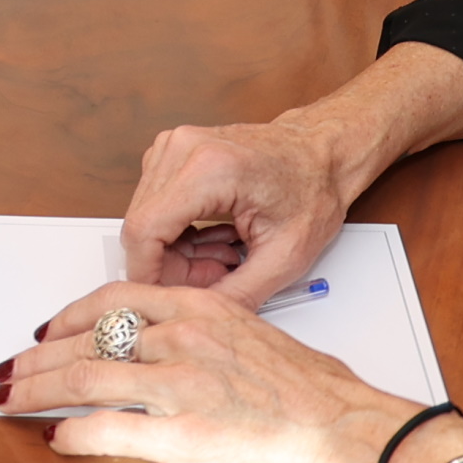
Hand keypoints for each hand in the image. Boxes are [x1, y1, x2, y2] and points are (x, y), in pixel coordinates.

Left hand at [0, 281, 445, 462]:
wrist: (350, 433)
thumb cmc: (317, 394)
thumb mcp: (253, 338)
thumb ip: (203, 339)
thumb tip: (165, 354)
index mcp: (201, 308)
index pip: (113, 299)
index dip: (67, 316)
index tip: (45, 330)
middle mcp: (183, 337)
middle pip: (85, 340)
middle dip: (36, 358)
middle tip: (9, 370)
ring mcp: (178, 386)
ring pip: (82, 379)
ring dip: (36, 391)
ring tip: (12, 401)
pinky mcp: (180, 435)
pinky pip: (105, 431)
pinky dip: (72, 435)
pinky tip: (58, 440)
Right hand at [120, 46, 462, 298]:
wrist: (322, 154)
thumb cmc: (312, 190)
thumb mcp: (284, 257)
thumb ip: (236, 294)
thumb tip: (195, 316)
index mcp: (209, 168)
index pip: (143, 230)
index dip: (148, 274)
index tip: (164, 298)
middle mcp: (183, 148)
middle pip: (140, 226)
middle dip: (169, 266)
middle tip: (215, 279)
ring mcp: (173, 146)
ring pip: (144, 218)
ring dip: (175, 250)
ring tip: (223, 257)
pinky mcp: (171, 152)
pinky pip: (154, 205)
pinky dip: (177, 231)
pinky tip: (213, 238)